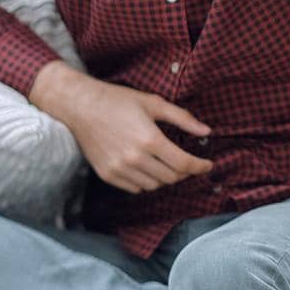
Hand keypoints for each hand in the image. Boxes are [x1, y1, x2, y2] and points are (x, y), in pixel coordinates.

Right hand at [32, 65, 213, 193]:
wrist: (80, 106)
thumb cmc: (118, 101)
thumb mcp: (155, 103)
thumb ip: (183, 119)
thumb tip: (207, 131)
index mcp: (150, 140)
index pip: (184, 164)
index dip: (200, 166)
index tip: (208, 164)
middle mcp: (134, 158)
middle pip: (171, 177)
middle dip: (185, 172)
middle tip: (188, 162)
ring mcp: (118, 168)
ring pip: (154, 185)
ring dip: (166, 178)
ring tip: (167, 164)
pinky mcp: (106, 174)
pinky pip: (135, 188)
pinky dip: (147, 182)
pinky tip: (149, 169)